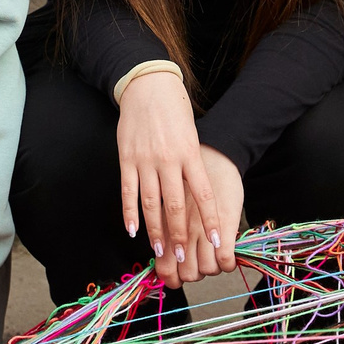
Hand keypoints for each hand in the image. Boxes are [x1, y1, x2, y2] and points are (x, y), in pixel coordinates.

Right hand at [117, 68, 212, 280]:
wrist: (148, 86)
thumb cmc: (175, 111)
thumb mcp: (192, 136)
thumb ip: (192, 165)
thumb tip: (196, 197)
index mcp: (190, 154)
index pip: (204, 195)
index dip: (211, 220)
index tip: (217, 242)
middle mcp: (169, 159)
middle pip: (176, 205)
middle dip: (180, 234)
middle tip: (182, 257)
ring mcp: (145, 160)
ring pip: (151, 203)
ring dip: (155, 230)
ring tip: (160, 251)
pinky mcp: (126, 158)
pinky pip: (128, 191)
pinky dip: (129, 213)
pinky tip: (132, 231)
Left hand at [174, 147, 244, 281]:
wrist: (212, 155)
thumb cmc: (187, 178)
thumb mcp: (168, 203)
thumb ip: (163, 225)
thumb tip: (160, 253)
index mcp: (166, 225)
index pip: (164, 267)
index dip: (171, 279)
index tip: (178, 278)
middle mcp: (183, 229)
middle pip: (187, 273)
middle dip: (193, 276)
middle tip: (198, 268)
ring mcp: (203, 226)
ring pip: (206, 269)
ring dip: (211, 270)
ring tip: (213, 261)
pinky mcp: (225, 220)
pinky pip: (225, 257)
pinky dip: (228, 264)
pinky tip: (229, 259)